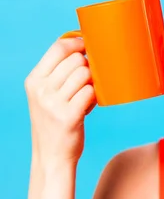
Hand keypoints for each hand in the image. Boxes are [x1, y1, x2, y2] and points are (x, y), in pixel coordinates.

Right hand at [25, 37, 96, 166]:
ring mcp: (53, 104)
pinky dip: (95, 97)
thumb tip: (85, 44)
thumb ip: (59, 72)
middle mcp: (40, 90)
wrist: (52, 156)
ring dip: (92, 82)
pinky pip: (91, 92)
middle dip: (88, 67)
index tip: (89, 45)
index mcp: (34, 80)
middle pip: (77, 59)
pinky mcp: (68, 116)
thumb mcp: (46, 94)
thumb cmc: (55, 120)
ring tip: (86, 95)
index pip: (58, 48)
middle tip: (87, 81)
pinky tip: (89, 106)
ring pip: (85, 74)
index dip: (78, 42)